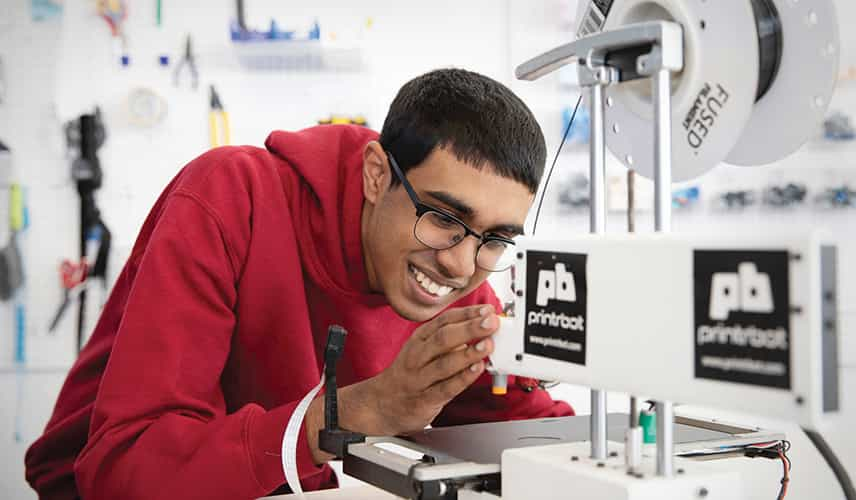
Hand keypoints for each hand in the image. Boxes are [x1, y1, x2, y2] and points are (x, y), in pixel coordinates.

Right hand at [304, 305, 497, 462]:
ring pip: (444, 363)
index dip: (467, 314)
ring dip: (468, 353)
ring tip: (488, 344)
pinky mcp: (424, 400)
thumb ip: (450, 340)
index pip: (444, 321)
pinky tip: (476, 369)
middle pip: (444, 338)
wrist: (380, 404)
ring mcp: (419, 378)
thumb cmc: (409, 374)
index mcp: (419, 339)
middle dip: (469, 328)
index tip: (487, 309)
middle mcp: (417, 356)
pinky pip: (445, 388)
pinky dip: (462, 378)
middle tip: (491, 321)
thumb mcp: (423, 350)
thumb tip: (482, 329)